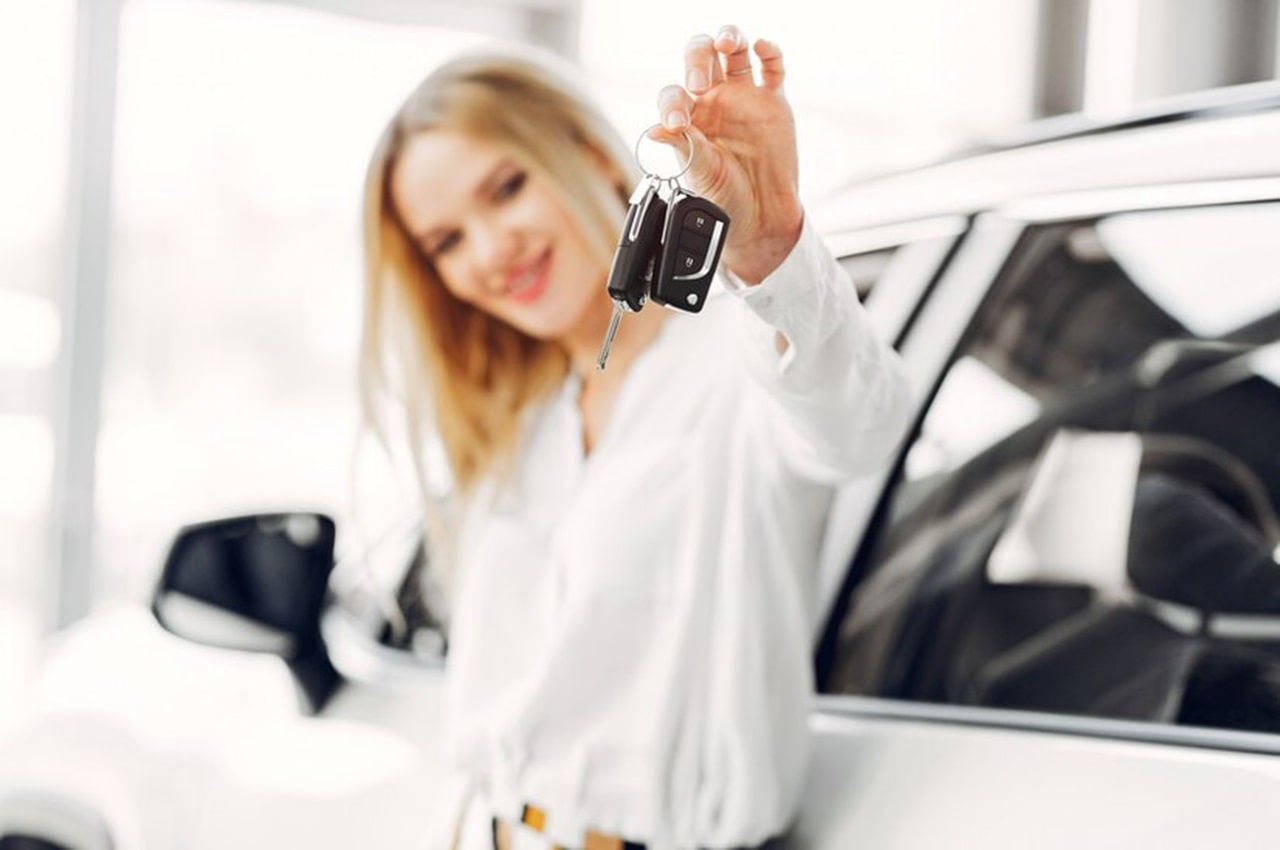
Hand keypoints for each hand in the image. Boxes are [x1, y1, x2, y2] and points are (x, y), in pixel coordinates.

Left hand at [651, 25, 803, 283]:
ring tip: (726, 42)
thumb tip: (655, 131)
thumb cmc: (725, 198)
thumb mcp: (700, 174)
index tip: (677, 124)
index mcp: (689, 117)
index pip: (674, 94)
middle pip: (701, 57)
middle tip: (699, 79)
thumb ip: (683, 147)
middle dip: (697, 58)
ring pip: (734, 52)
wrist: (761, 215)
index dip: (672, 103)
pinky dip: (768, 51)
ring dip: (728, 38)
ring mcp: (743, 97)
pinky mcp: (773, 101)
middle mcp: (713, 101)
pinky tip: (761, 47)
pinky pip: (772, 67)